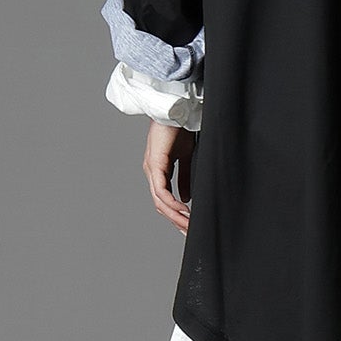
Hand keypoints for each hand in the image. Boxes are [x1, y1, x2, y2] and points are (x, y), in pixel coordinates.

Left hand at [143, 120, 194, 234]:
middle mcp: (152, 172)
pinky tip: (182, 209)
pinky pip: (161, 190)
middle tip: (189, 232)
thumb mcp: (186, 157)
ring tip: (187, 225)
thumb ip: (185, 177)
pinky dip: (171, 202)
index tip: (188, 225)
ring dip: (174, 215)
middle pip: (160, 204)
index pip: (164, 199)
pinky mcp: (155, 164)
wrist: (175, 109)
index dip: (175, 214)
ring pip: (159, 201)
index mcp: (158, 170)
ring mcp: (152, 169)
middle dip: (175, 220)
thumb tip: (187, 198)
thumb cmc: (179, 129)